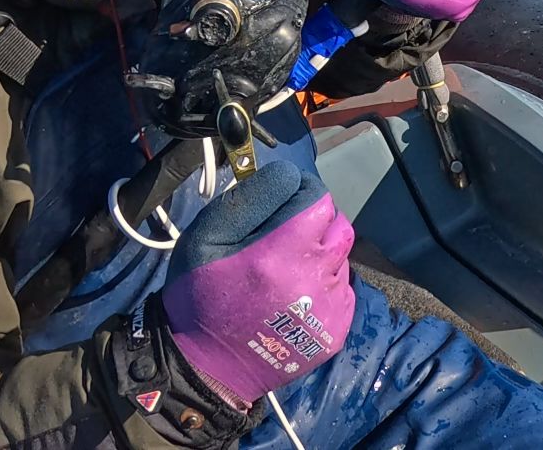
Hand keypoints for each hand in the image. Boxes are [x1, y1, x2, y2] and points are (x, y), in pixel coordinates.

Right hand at [160, 161, 354, 406]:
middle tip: (282, 238)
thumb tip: (287, 176)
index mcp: (279, 251)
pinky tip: (293, 299)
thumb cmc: (200, 295)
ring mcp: (330, 304)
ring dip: (319, 254)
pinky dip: (323, 286)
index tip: (281, 203)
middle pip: (336, 223)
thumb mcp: (205, 237)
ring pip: (340, 255)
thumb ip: (249, 199)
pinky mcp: (338, 328)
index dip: (298, 193)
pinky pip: (343, 288)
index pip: (316, 196)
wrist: (206, 367)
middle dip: (312, 222)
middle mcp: (313, 276)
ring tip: (284, 272)